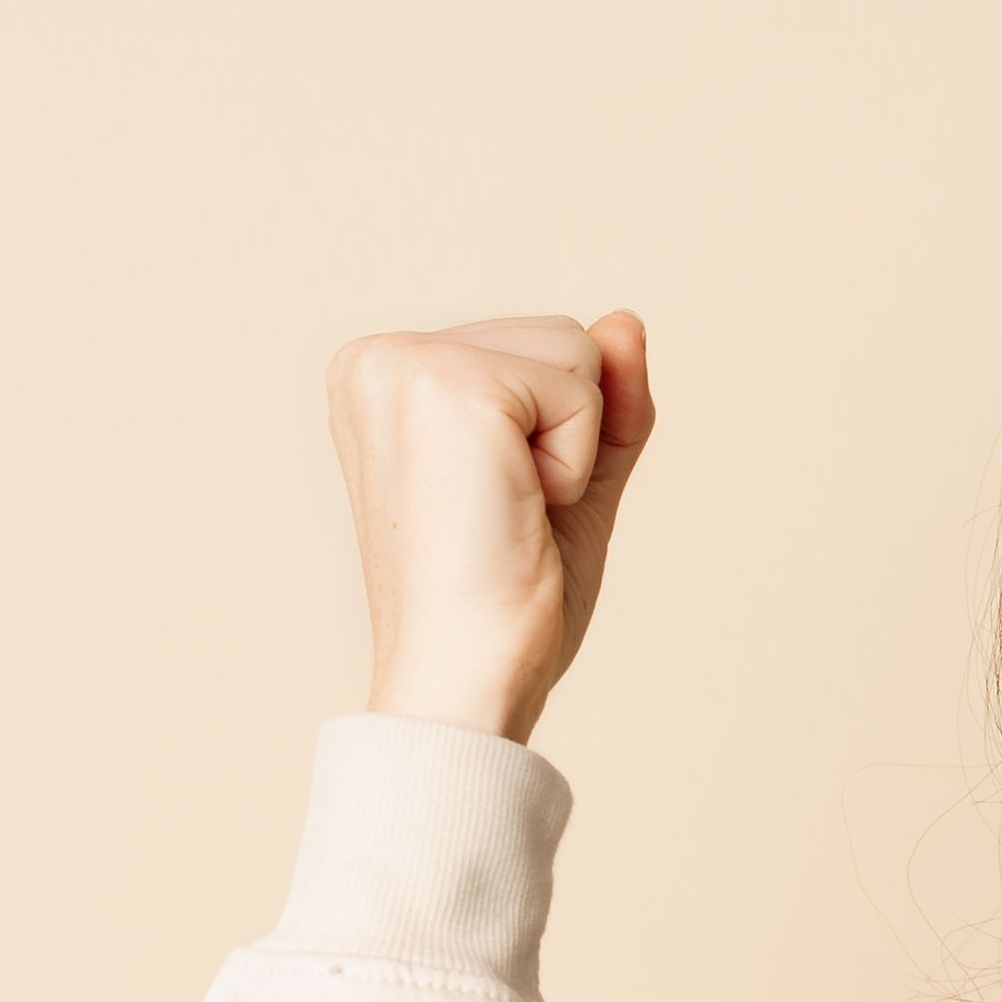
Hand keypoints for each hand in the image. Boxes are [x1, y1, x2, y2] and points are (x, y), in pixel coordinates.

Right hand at [332, 312, 652, 742]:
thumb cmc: (499, 604)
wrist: (464, 682)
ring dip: (571, 450)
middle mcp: (377, 359)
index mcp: (383, 380)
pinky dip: (574, 463)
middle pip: (560, 337)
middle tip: (499, 518)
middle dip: (564, 436)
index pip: (533, 350)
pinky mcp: (449, 386)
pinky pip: (584, 389)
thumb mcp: (566, 481)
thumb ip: (600, 400)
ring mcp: (406, 365)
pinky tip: (512, 510)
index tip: (488, 508)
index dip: (552, 438)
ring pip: (579, 351)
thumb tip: (625, 320)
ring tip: (501, 514)